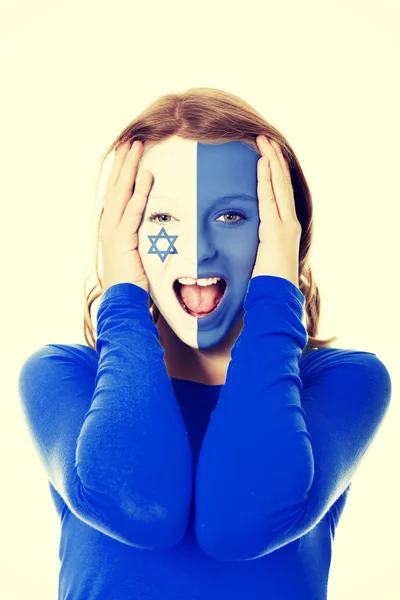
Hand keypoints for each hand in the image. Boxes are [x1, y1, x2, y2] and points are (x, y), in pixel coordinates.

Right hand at [100, 140, 152, 293]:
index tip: (128, 153)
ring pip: (122, 192)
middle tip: (130, 140)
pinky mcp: (122, 239)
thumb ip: (144, 236)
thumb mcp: (139, 253)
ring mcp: (113, 231)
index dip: (122, 172)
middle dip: (123, 162)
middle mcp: (109, 225)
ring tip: (136, 146)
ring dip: (129, 168)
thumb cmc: (134, 282)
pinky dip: (139, 192)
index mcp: (112, 227)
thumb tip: (160, 226)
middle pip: (116, 186)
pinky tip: (146, 174)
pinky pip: (133, 210)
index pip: (117, 193)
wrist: (123, 301)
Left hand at [251, 135, 300, 288]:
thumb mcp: (262, 259)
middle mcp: (289, 222)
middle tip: (264, 138)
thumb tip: (251, 245)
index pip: (280, 193)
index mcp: (285, 228)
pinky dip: (267, 179)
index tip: (266, 155)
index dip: (273, 173)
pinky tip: (263, 162)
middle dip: (273, 159)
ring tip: (263, 141)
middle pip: (282, 183)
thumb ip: (258, 246)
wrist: (276, 298)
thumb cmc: (268, 283)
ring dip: (271, 161)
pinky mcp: (277, 230)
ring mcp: (285, 225)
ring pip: (279, 185)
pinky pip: (270, 198)